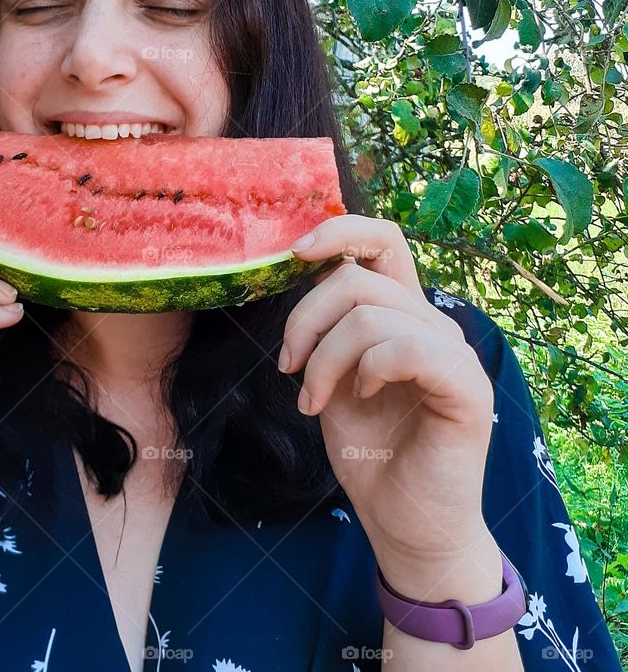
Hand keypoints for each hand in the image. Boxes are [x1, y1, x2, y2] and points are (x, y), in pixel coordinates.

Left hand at [281, 214, 495, 583]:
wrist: (405, 523)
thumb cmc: (369, 452)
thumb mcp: (331, 378)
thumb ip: (326, 330)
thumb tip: (302, 280)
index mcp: (401, 315)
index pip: (382, 240)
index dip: (339, 231)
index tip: (295, 254)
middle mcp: (431, 324)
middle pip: (356, 278)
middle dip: (303, 320)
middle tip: (288, 367)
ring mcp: (453, 353)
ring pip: (370, 314)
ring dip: (324, 359)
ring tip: (314, 399)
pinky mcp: (466, 388)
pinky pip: (407, 348)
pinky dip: (367, 371)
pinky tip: (361, 399)